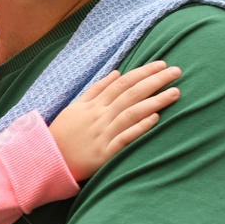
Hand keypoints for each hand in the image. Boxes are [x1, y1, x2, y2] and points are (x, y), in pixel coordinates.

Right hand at [48, 60, 181, 180]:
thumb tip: (117, 73)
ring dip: (154, 102)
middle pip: (130, 94)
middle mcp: (99, 117)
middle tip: (176, 71)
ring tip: (175, 92)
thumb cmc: (63, 133)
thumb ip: (96, 90)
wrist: (48, 160)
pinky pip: (124, 139)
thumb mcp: (75, 107)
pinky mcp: (104, 154)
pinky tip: (155, 119)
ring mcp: (102, 135)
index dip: (143, 72)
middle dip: (154, 81)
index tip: (162, 64)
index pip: (122, 83)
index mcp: (93, 105)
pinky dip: (139, 128)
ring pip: (130, 114)